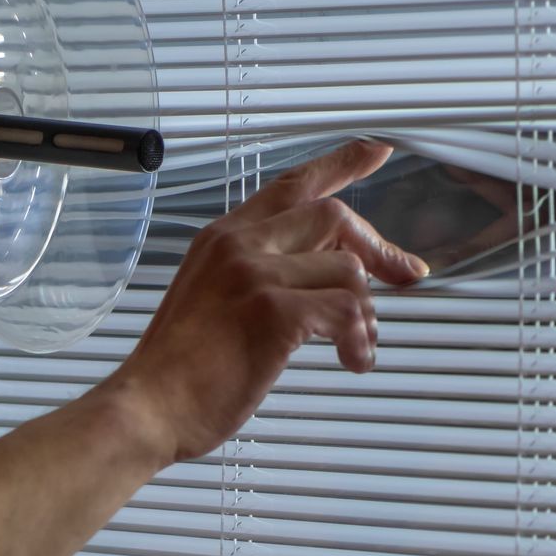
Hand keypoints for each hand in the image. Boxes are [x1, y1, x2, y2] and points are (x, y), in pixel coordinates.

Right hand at [108, 139, 429, 465]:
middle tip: (404, 275)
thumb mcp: (212, 300)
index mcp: (221, 238)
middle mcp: (237, 244)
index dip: (340, 164)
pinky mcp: (273, 310)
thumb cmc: (180, 367)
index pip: (290, 185)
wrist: (150, 404)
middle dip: (378, 246)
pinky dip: (360, 342)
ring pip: (349, 269)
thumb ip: (258, 276)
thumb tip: (330, 282)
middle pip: (332, 215)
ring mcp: (254, 274)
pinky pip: (348, 312)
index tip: (376, 150)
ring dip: (367, 313)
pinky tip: (350, 363)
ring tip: (355, 346)